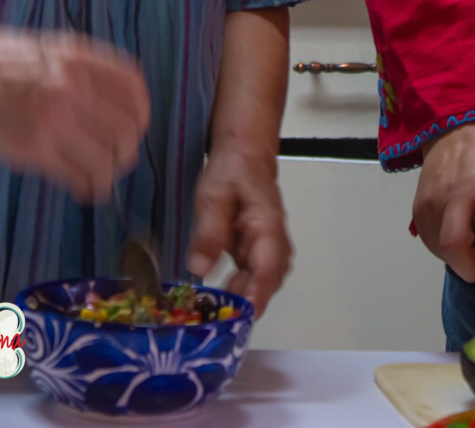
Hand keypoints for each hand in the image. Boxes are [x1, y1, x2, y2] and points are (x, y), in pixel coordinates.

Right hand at [0, 24, 149, 203]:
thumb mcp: (45, 49)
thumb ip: (80, 69)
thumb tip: (113, 101)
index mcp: (78, 57)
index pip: (133, 89)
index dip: (140, 114)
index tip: (135, 127)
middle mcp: (72, 86)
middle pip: (127, 128)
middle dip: (127, 150)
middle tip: (118, 160)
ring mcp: (54, 118)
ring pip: (108, 157)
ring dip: (109, 174)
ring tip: (99, 180)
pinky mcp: (33, 149)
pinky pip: (78, 175)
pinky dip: (88, 187)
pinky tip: (82, 189)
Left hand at [185, 146, 291, 319]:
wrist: (244, 155)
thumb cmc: (232, 171)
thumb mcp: (213, 196)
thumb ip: (209, 232)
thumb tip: (199, 269)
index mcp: (268, 226)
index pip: (268, 267)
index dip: (256, 294)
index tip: (241, 316)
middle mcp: (274, 243)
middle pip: (267, 282)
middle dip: (246, 304)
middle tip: (217, 320)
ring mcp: (267, 250)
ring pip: (261, 284)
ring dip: (241, 300)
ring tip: (213, 312)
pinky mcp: (255, 253)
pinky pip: (251, 279)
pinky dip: (237, 292)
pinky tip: (216, 300)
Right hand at [412, 118, 474, 283]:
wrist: (461, 125)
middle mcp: (460, 191)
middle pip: (454, 241)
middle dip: (469, 268)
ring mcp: (434, 197)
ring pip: (439, 245)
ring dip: (458, 259)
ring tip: (473, 246)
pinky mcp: (418, 203)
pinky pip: (428, 238)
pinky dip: (443, 248)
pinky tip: (456, 236)